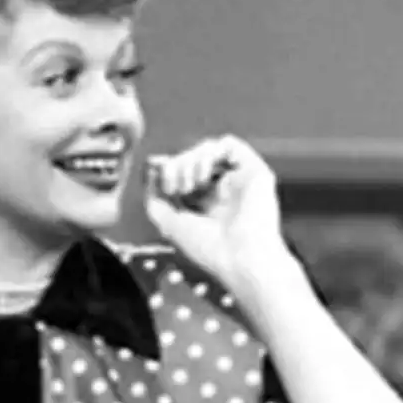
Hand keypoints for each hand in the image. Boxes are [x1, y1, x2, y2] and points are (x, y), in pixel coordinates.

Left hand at [143, 134, 292, 292]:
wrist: (241, 258)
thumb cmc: (209, 249)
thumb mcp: (169, 224)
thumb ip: (154, 199)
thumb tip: (149, 173)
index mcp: (205, 205)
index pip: (182, 176)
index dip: (167, 172)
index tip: (156, 177)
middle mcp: (222, 191)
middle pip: (192, 160)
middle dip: (175, 167)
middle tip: (173, 188)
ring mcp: (238, 180)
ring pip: (207, 150)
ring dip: (188, 161)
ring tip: (187, 185)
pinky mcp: (253, 170)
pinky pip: (229, 144)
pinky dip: (208, 153)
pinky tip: (202, 175)